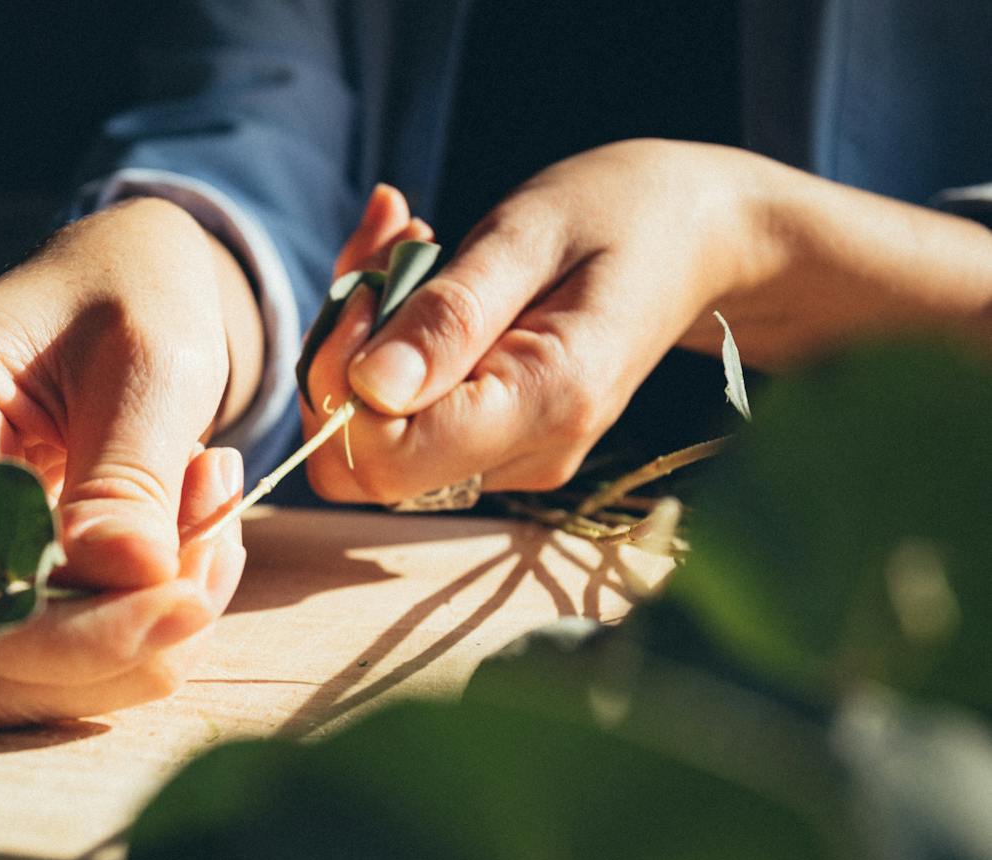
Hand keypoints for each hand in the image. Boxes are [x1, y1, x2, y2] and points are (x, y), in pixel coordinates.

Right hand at [0, 197, 259, 724]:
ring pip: (23, 674)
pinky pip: (61, 652)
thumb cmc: (133, 291)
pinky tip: (199, 540)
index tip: (184, 601)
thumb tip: (129, 581)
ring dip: (143, 637)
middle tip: (217, 547)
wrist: (131, 281)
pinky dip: (146, 624)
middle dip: (119, 635)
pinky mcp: (3, 577)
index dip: (65, 630)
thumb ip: (129, 474)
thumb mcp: (147, 362)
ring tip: (214, 527)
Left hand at [303, 140, 991, 504]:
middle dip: (340, 361)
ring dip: (362, 340)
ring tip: (409, 245)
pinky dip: (389, 348)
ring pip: (378, 438)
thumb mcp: (530, 234)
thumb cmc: (624, 214)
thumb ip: (450, 315)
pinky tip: (424, 276)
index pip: (384, 457)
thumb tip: (369, 388)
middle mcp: (525, 454)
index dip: (341, 382)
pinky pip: (406, 419)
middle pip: (364, 461)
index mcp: (545, 405)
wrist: (703, 239)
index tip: (369, 290)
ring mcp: (511, 459)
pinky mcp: (497, 445)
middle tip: (380, 255)